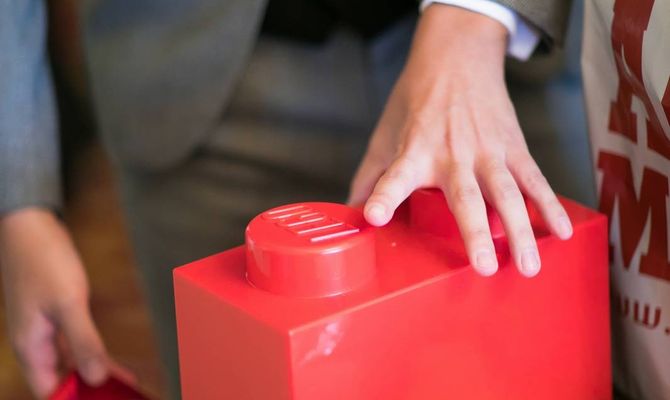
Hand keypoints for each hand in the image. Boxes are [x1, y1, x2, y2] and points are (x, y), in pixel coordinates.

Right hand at [0, 208, 108, 397]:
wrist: (29, 225)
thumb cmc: (43, 261)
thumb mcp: (68, 303)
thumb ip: (83, 342)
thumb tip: (97, 378)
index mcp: (31, 347)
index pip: (49, 391)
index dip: (73, 399)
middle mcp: (34, 343)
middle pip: (60, 379)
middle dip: (88, 388)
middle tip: (120, 392)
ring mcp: (43, 328)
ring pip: (67, 361)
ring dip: (91, 369)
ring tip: (122, 381)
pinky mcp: (52, 314)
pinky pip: (71, 341)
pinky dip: (89, 350)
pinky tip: (107, 356)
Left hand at [349, 5, 571, 276]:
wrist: (457, 58)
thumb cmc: (415, 101)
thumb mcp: (385, 135)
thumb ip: (370, 177)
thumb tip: (351, 214)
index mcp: (415, 152)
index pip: (394, 178)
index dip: (384, 197)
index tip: (374, 216)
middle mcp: (453, 155)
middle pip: (465, 198)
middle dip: (476, 233)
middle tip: (484, 267)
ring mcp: (488, 152)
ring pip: (508, 195)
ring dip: (521, 230)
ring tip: (528, 266)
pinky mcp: (513, 147)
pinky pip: (535, 180)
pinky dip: (551, 205)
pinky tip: (562, 232)